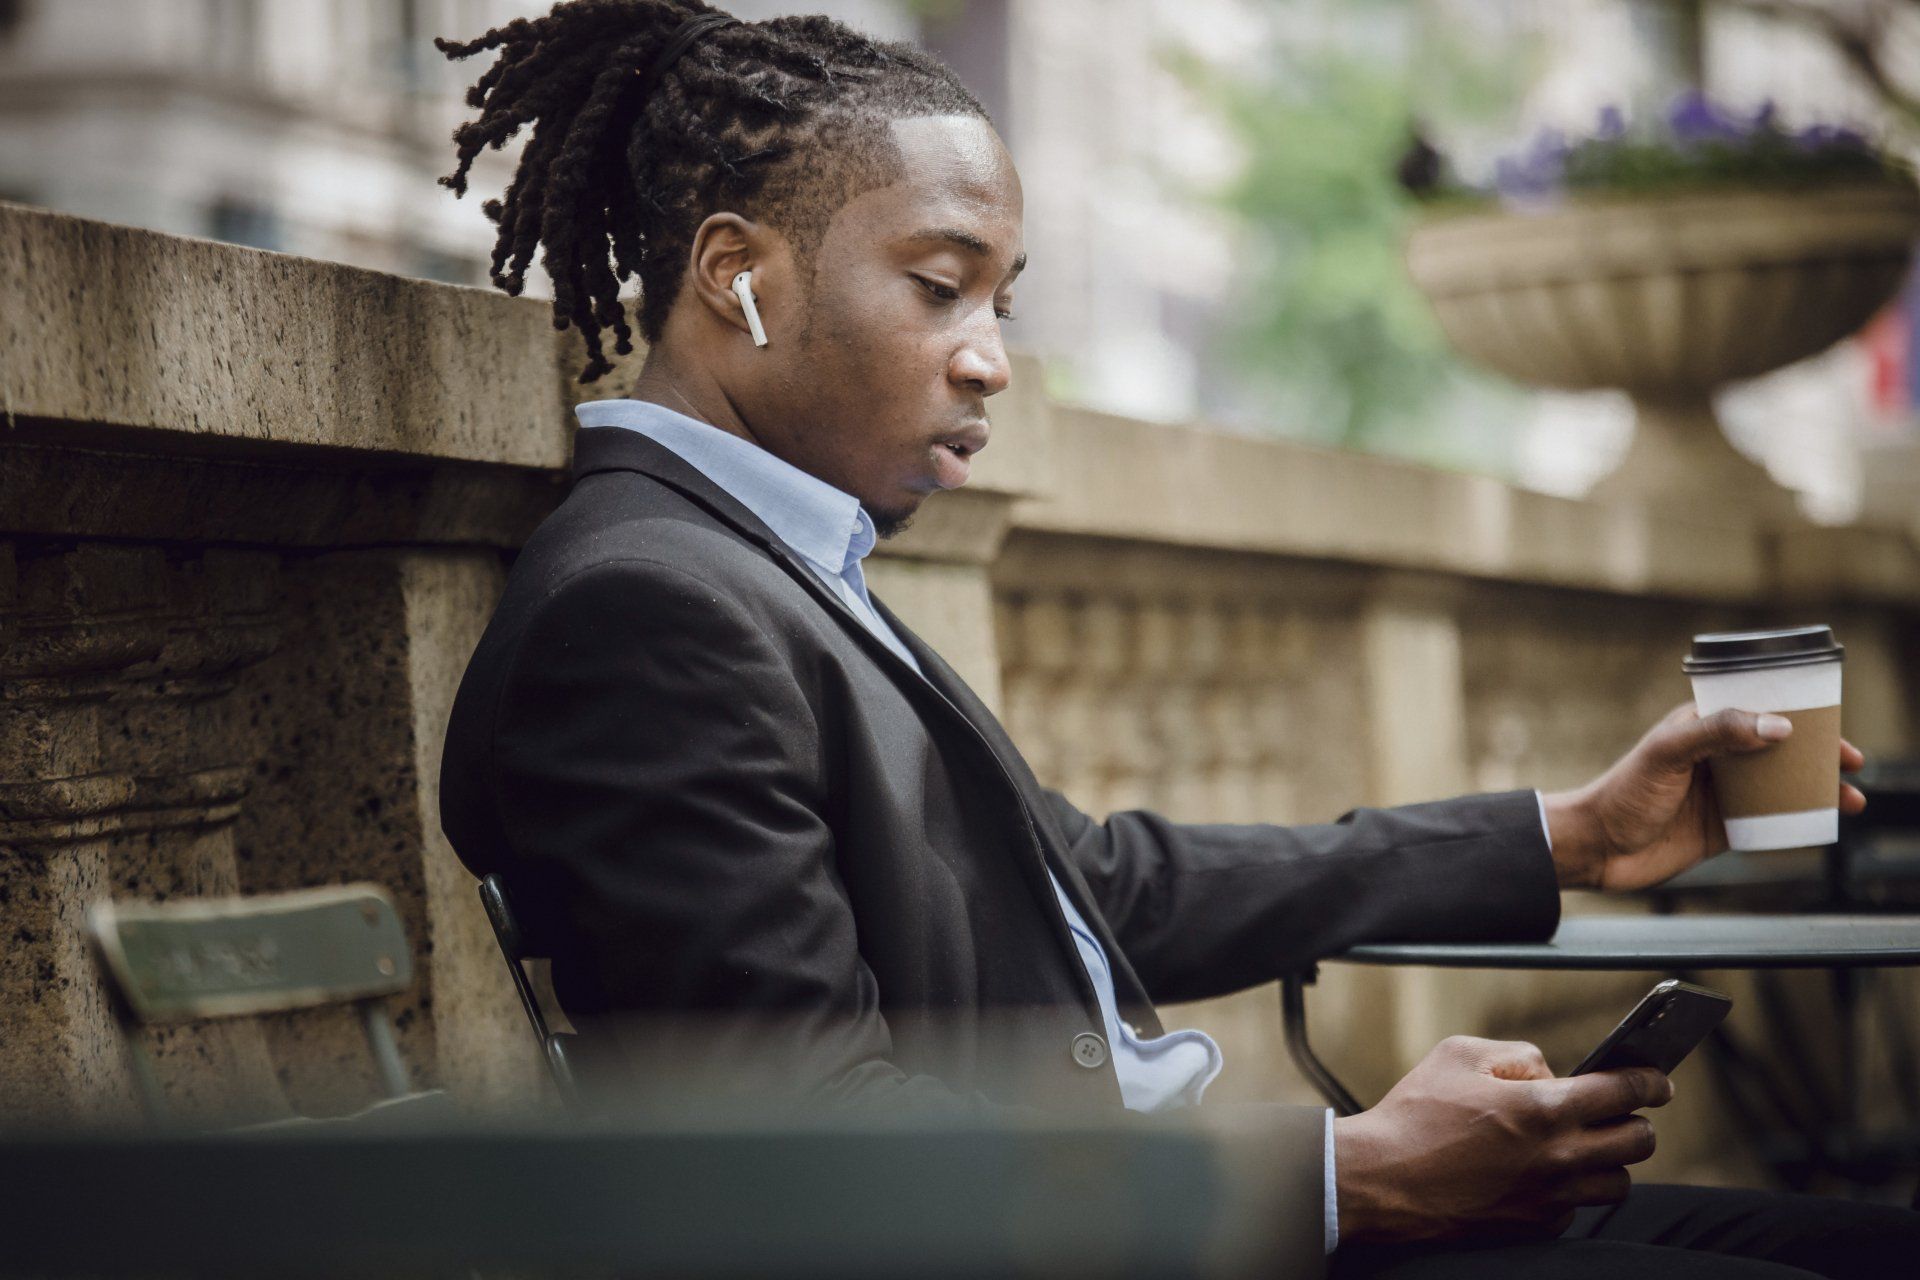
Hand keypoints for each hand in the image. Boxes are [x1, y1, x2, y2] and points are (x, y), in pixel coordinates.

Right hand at [1332, 1035, 1670, 1245]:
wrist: (1381, 1180)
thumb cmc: (1414, 1113)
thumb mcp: (1459, 1054)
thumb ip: (1517, 1055)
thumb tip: (1550, 1073)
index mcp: (1543, 1108)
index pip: (1625, 1091)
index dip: (1651, 1080)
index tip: (1659, 1080)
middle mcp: (1557, 1157)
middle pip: (1638, 1141)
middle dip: (1637, 1120)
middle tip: (1620, 1111)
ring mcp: (1549, 1197)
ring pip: (1618, 1182)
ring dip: (1609, 1160)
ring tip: (1584, 1145)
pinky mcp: (1534, 1226)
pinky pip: (1576, 1208)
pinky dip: (1570, 1190)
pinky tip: (1542, 1173)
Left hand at [1543, 702, 1867, 891]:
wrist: (1597, 848)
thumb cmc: (1622, 793)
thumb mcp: (1668, 753)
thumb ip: (1718, 733)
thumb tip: (1779, 726)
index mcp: (1700, 727)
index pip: (1756, 710)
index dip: (1796, 715)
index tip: (1831, 725)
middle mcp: (1714, 756)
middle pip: (1777, 749)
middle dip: (1817, 754)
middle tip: (1851, 763)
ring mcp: (1720, 793)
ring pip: (1780, 785)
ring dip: (1816, 789)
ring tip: (1851, 799)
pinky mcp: (1722, 828)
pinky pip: (1770, 821)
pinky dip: (1798, 821)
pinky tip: (1822, 824)